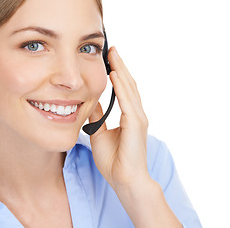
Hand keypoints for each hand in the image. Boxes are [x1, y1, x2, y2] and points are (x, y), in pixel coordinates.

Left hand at [89, 46, 150, 189]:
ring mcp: (138, 118)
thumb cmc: (114, 160)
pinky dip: (120, 87)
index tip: (108, 58)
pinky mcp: (136, 125)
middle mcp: (136, 114)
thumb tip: (91, 102)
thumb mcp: (100, 133)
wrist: (124, 180)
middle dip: (119, 65)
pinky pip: (127, 102)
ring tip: (113, 55)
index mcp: (129, 115)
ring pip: (129, 89)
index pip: (123, 89)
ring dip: (121, 70)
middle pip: (127, 84)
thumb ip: (98, 116)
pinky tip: (114, 74)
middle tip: (111, 49)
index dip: (116, 72)